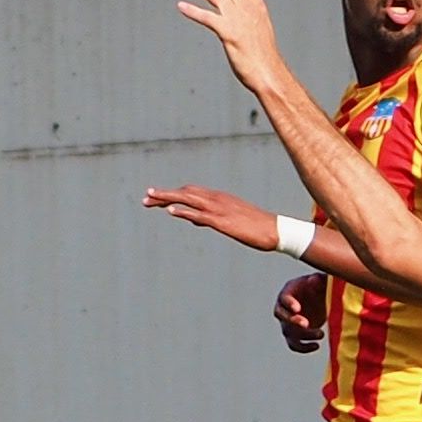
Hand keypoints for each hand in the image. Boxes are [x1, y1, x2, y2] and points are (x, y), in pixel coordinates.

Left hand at [143, 182, 285, 253]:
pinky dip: (183, 211)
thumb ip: (210, 218)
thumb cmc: (256, 227)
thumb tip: (193, 220)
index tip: (156, 197)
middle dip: (164, 194)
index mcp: (219, 198)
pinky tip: (170, 211)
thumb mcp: (230, 220)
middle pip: (185, 192)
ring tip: (149, 200)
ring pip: (188, 199)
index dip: (172, 194)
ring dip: (167, 199)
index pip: (190, 191)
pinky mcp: (222, 221)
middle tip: (145, 198)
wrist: (276, 230)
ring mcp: (219, 209)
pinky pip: (199, 214)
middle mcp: (216, 199)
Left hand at [175, 0, 292, 99]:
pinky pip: (207, 17)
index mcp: (258, 6)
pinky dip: (192, 10)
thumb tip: (236, 18)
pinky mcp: (229, 33)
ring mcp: (239, 20)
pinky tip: (181, 6)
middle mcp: (249, 8)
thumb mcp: (259, 31)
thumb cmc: (264, 58)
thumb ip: (248, 20)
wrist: (269, 74)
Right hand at [272, 271, 331, 352]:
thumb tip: (314, 279)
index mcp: (288, 292)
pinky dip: (304, 348)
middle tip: (306, 324)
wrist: (320, 298)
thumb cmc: (319, 286)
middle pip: (282, 317)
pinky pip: (294, 344)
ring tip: (321, 334)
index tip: (298, 308)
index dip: (289, 304)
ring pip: (288, 333)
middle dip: (292, 321)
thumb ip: (317, 279)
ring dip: (303, 336)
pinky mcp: (295, 334)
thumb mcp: (320, 281)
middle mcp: (284, 308)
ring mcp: (288, 322)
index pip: (284, 299)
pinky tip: (316, 346)